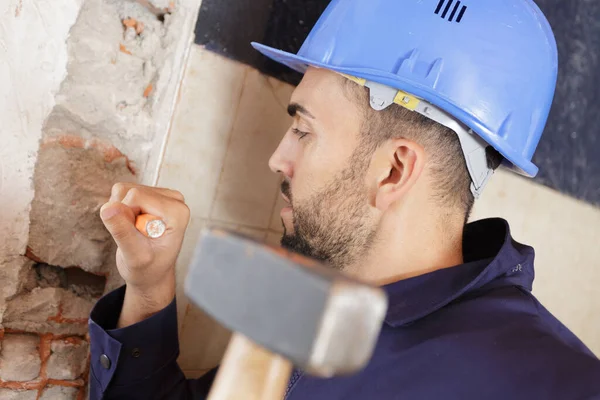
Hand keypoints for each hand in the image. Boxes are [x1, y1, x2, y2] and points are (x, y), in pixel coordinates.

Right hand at [100, 183, 189, 326]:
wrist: (151, 274)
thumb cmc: (148, 269)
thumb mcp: (135, 256)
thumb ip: (123, 233)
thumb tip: (108, 208)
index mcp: (177, 211)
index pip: (136, 196)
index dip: (126, 216)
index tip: (137, 237)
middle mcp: (174, 199)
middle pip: (129, 191)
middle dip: (123, 214)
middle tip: (134, 236)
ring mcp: (162, 196)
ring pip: (123, 190)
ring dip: (120, 212)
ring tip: (133, 232)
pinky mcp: (150, 195)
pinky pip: (121, 192)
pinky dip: (119, 210)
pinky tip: (131, 225)